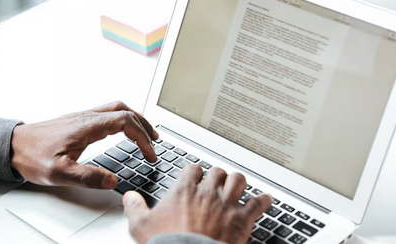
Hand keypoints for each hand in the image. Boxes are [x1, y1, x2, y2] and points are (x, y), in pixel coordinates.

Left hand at [10, 101, 157, 188]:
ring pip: (115, 109)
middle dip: (144, 124)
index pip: (125, 121)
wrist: (11, 145)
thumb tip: (112, 181)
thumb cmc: (31, 156)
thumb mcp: (59, 173)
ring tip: (144, 134)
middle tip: (155, 140)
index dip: (142, 137)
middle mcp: (86, 117)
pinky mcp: (77, 122)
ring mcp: (81, 117)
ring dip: (133, 119)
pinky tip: (121, 132)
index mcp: (87, 125)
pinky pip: (106, 114)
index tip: (149, 153)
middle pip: (124, 110)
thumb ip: (87, 176)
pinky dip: (121, 120)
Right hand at [123, 165, 271, 243]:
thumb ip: (135, 208)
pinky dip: (264, 201)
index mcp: (184, 191)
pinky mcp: (242, 219)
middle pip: (217, 171)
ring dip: (238, 183)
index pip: (192, 169)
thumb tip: (129, 197)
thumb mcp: (141, 226)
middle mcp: (207, 193)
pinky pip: (258, 203)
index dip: (194, 172)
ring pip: (238, 180)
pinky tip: (266, 200)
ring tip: (238, 186)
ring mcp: (227, 204)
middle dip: (217, 176)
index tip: (194, 177)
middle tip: (216, 183)